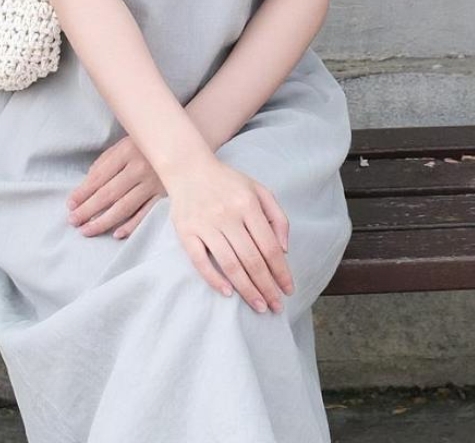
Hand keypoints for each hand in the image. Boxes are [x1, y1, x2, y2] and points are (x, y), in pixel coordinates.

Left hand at [65, 135, 165, 239]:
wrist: (181, 144)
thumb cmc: (146, 144)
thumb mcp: (124, 144)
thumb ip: (105, 162)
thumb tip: (87, 183)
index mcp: (127, 151)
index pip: (99, 176)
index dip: (83, 192)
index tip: (70, 204)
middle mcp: (140, 168)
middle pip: (109, 194)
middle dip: (88, 209)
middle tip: (73, 221)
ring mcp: (154, 183)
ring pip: (124, 207)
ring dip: (103, 221)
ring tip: (86, 230)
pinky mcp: (165, 196)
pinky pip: (145, 214)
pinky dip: (131, 226)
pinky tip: (116, 234)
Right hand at [165, 155, 293, 313]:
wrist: (188, 167)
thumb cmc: (228, 182)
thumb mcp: (259, 189)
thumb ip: (278, 216)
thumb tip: (285, 250)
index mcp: (248, 203)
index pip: (269, 246)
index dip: (280, 271)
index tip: (288, 290)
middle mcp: (227, 214)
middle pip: (252, 259)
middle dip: (267, 287)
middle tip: (276, 307)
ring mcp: (205, 224)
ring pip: (230, 264)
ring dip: (247, 290)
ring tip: (259, 306)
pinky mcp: (186, 231)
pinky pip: (200, 261)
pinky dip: (214, 279)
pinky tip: (228, 292)